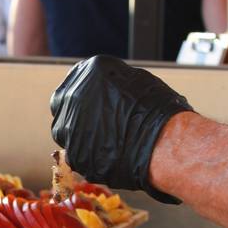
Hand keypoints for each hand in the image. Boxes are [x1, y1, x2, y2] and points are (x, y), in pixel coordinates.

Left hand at [49, 55, 192, 203]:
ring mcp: (70, 126)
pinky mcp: (74, 153)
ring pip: (64, 131)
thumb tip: (101, 91)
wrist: (165, 142)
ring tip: (106, 141)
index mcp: (89, 70)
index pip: (74, 80)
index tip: (90, 103)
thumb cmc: (159, 110)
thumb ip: (109, 83)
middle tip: (94, 122)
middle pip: (63, 105)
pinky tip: (107, 156)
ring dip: (78, 135)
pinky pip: (74, 154)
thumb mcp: (135, 80)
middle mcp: (73, 95)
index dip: (83, 94)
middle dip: (74, 112)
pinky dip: (86, 155)